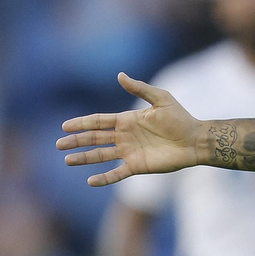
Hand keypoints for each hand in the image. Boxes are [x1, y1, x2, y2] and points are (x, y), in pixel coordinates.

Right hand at [58, 72, 202, 186]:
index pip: (99, 121)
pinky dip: (104, 178)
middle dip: (76, 141)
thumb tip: (120, 75)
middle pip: (95, 138)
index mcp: (127, 120)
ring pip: (101, 155)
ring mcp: (130, 152)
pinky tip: (90, 180)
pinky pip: (117, 173)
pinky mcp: (138, 166)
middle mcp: (125, 136)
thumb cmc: (180, 118)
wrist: (195, 140)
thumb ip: (140, 88)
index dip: (82, 123)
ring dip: (84, 158)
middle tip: (59, 144)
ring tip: (67, 160)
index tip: (64, 126)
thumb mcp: (160, 99)